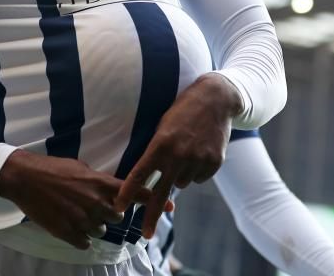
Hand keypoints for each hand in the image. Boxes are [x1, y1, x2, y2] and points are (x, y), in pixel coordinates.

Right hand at [0, 149, 154, 249]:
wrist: (24, 178)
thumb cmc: (52, 168)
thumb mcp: (80, 168)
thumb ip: (98, 181)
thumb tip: (110, 189)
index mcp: (99, 183)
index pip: (134, 193)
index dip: (154, 201)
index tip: (172, 206)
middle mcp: (94, 202)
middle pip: (118, 217)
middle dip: (110, 213)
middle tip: (94, 206)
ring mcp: (81, 218)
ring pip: (101, 230)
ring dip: (93, 224)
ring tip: (75, 211)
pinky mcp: (67, 232)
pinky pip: (84, 242)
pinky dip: (80, 236)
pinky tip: (70, 224)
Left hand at [114, 72, 242, 237]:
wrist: (216, 99)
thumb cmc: (182, 111)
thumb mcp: (163, 126)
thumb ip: (156, 151)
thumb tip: (149, 177)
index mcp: (161, 144)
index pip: (139, 174)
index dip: (127, 192)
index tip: (118, 207)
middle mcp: (178, 155)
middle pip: (161, 192)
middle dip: (152, 216)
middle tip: (145, 235)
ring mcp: (198, 160)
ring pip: (182, 183)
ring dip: (180, 174)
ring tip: (186, 150)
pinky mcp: (214, 163)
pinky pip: (199, 178)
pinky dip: (197, 170)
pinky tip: (200, 151)